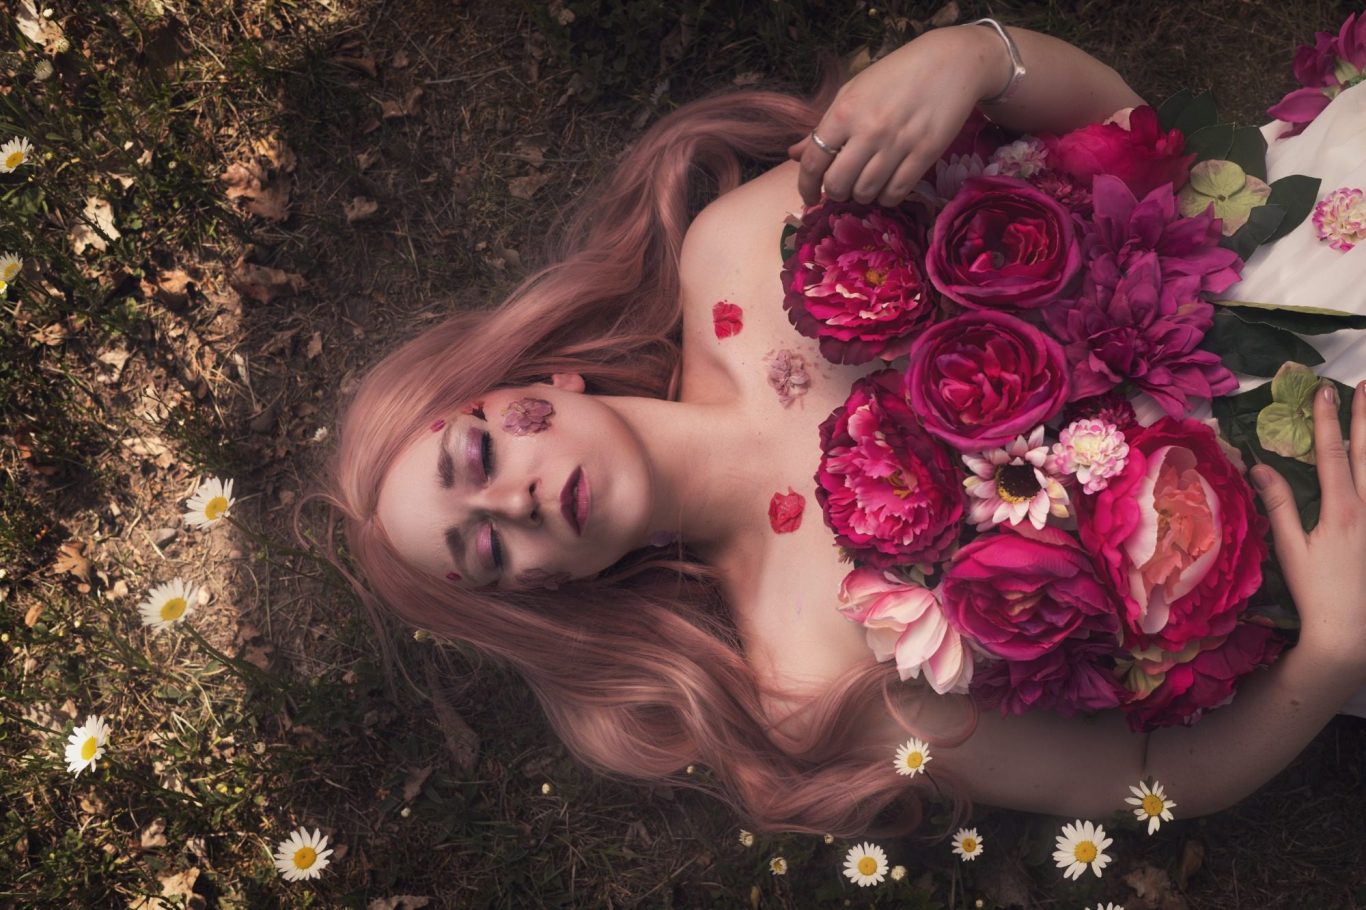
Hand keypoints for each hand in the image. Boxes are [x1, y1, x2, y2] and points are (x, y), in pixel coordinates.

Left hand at [788, 25, 1002, 207]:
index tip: (809, 196)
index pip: (814, 162)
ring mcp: (898, 144)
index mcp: (845, 112)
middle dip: (835, 193)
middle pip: (838, 185)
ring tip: (866, 184)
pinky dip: (886, 198)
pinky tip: (886, 187)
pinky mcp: (924, 154)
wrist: (950, 62)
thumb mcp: (852, 92)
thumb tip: (794, 155)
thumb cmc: (895, 75)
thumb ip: (823, 127)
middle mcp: (868, 130)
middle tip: (842, 188)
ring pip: (866, 193)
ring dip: (861, 196)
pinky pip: (896, 193)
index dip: (806, 186)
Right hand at [1252, 380, 1365, 667]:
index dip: (1327, 421)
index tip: (1324, 392)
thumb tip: (1260, 467)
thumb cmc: (1315, 592)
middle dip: (1365, 417)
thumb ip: (1278, 504)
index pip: (1333, 454)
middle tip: (1364, 385)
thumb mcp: (1290, 549)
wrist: (1349, 630)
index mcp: (1342, 510)